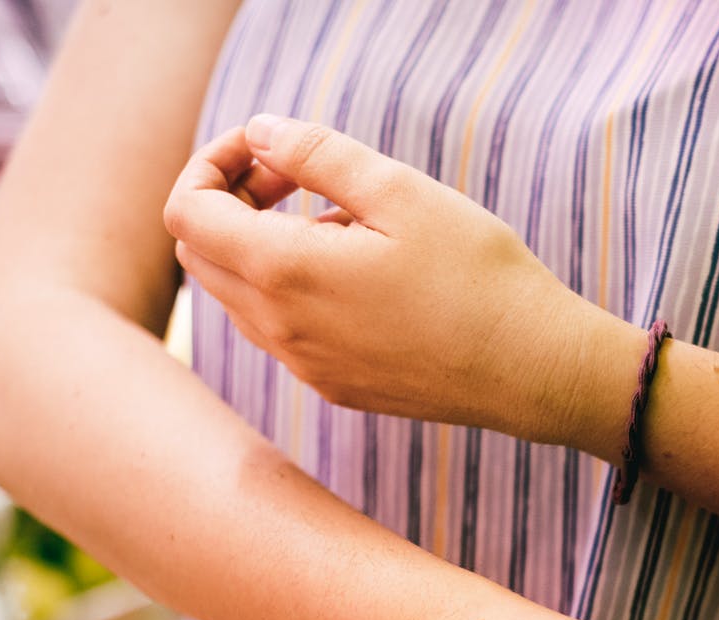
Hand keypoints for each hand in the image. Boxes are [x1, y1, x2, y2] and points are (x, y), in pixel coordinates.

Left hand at [163, 115, 628, 447]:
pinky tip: (363, 273)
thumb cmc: (477, 275)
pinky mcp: (335, 386)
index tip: (268, 151)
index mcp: (284, 273)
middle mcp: (280, 330)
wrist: (533, 371)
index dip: (211, 165)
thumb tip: (260, 134)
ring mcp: (305, 366)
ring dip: (262, 247)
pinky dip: (293, 289)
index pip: (186, 212)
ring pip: (238, 296)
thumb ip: (317, 155)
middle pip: (200, 256)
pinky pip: (282, 331)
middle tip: (295, 178)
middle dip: (229, 203)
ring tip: (343, 224)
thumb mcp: (399, 191)